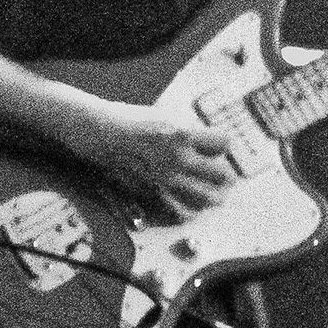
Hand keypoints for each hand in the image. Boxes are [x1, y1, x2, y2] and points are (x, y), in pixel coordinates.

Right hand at [67, 96, 241, 226]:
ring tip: (215, 194)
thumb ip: (189, 132)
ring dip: (215, 195)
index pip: (224, 143)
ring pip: (207, 198)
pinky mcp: (153, 194)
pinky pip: (181, 211)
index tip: (219, 146)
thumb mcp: (166, 116)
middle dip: (225, 174)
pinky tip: (192, 206)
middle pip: (221, 174)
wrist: (102, 135)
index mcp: (182, 135)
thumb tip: (209, 143)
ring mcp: (166, 180)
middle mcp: (178, 159)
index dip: (224, 145)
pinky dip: (191, 211)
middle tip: (224, 175)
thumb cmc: (131, 121)